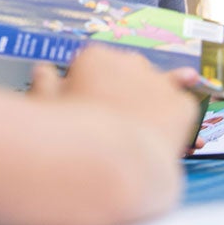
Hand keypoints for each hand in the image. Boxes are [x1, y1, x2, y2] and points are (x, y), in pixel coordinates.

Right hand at [30, 47, 199, 157]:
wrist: (114, 167)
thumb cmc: (72, 136)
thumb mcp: (45, 105)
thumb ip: (44, 82)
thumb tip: (42, 70)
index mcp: (94, 58)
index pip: (93, 64)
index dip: (87, 84)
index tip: (83, 104)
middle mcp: (129, 61)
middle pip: (124, 72)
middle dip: (119, 89)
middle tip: (110, 116)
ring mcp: (158, 81)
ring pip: (154, 85)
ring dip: (148, 99)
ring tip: (140, 123)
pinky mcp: (181, 104)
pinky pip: (180, 103)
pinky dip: (172, 114)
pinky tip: (163, 127)